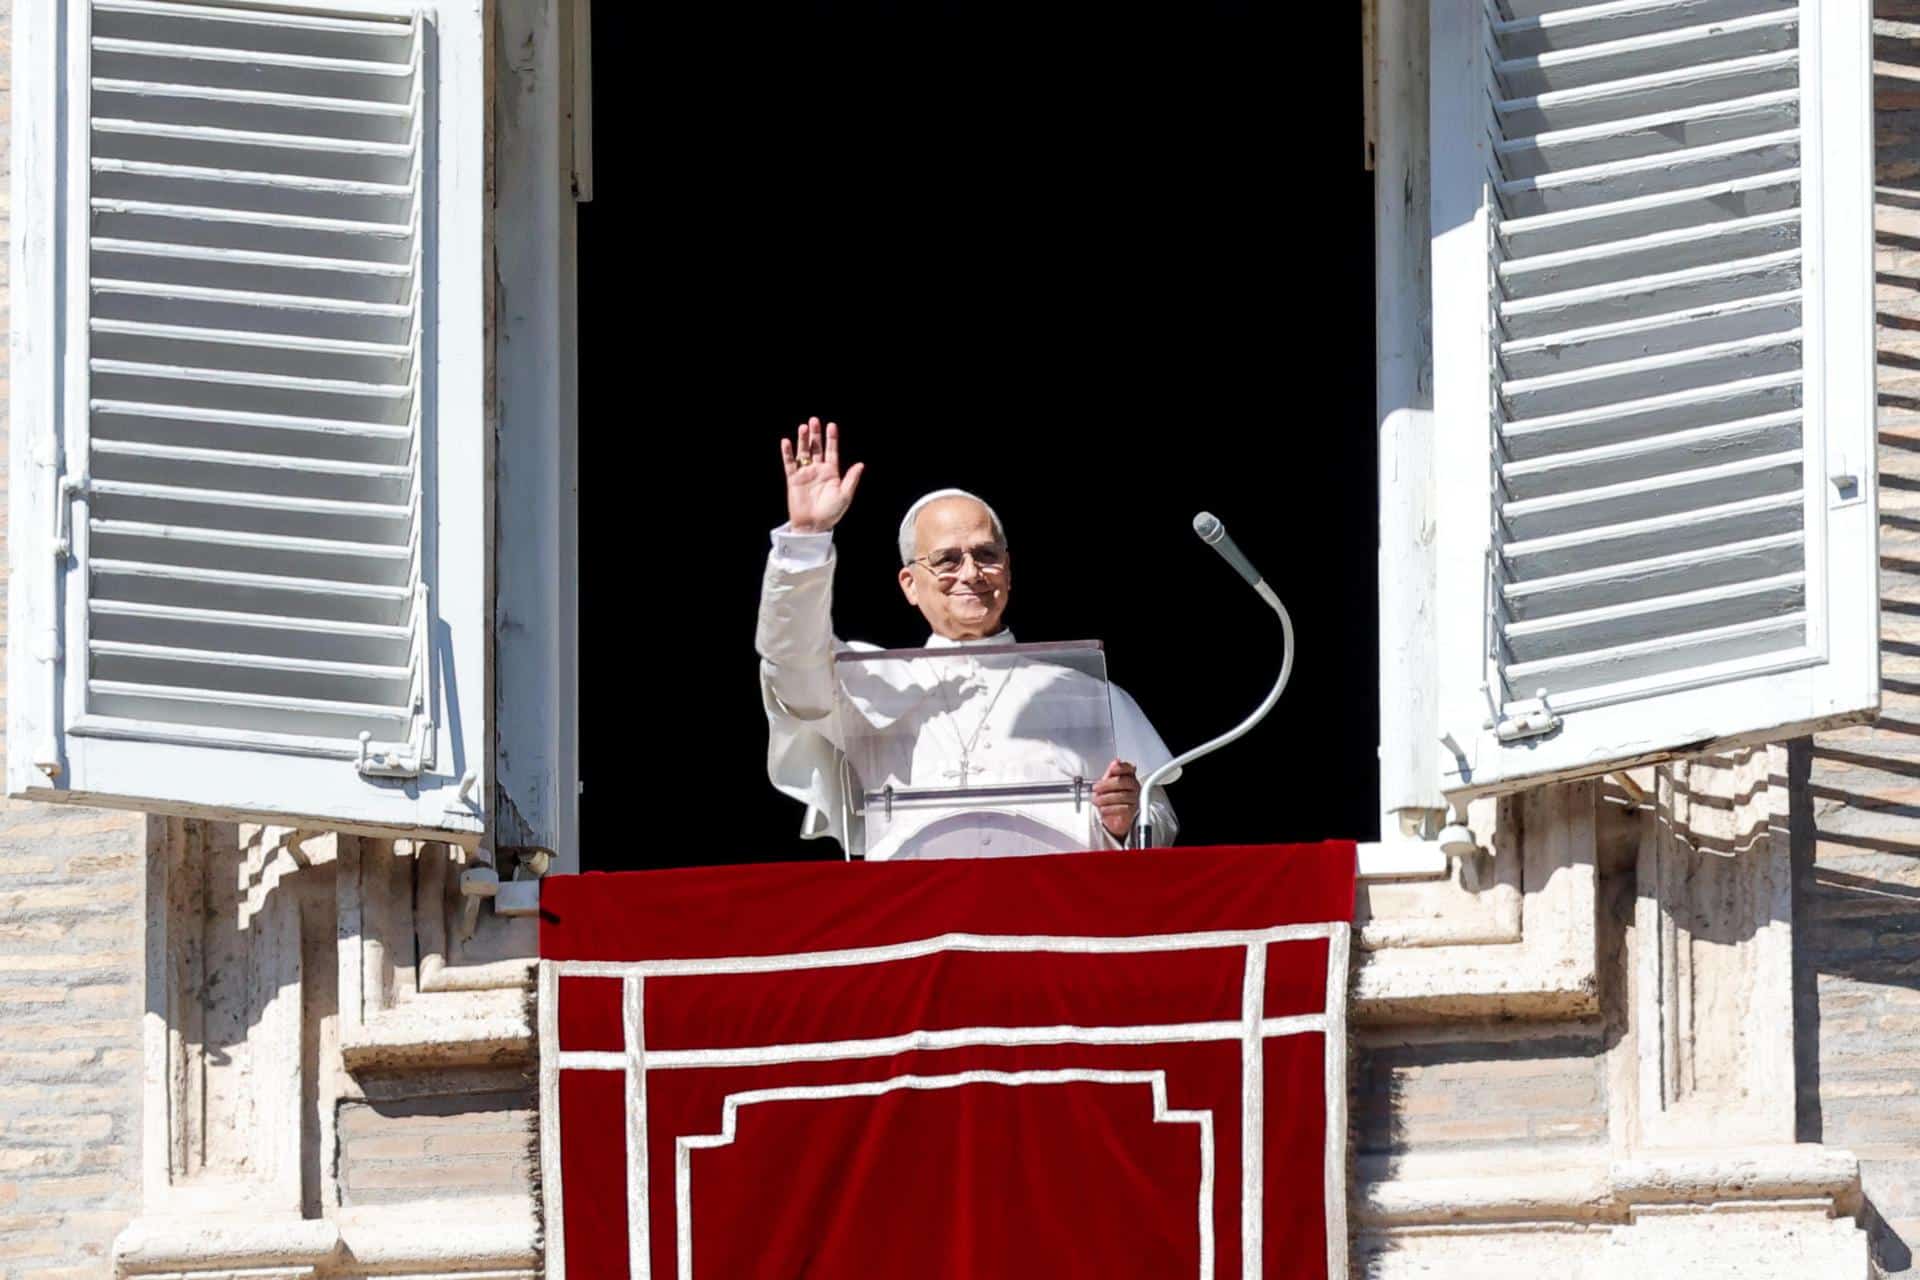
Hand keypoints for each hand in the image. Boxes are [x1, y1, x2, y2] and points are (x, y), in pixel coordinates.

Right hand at [781, 417, 864, 532]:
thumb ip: (851, 479)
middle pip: (816, 448)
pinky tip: (787, 442)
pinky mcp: (793, 479)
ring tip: (803, 427)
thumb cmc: (831, 512)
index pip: (831, 451)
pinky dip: (788, 453)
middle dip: (816, 434)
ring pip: (803, 452)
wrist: (814, 525)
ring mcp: (805, 473)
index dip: (831, 438)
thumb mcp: (845, 495)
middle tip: (814, 420)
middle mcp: (818, 470)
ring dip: (803, 440)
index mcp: (832, 472)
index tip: (831, 425)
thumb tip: (861, 464)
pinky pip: (789, 463)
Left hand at [1093, 759, 1140, 840]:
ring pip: (1122, 796)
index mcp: (1129, 776)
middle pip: (1123, 782)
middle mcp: (1134, 786)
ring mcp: (1135, 798)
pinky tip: (1103, 809)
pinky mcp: (1134, 810)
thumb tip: (1115, 761)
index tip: (1111, 770)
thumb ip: (1111, 773)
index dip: (1121, 768)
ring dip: (1106, 798)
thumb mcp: (1109, 783)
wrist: (1116, 817)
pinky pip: (1124, 808)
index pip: (1129, 768)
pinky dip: (1111, 809)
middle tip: (1095, 788)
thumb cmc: (1113, 797)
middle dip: (1106, 785)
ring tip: (1096, 801)